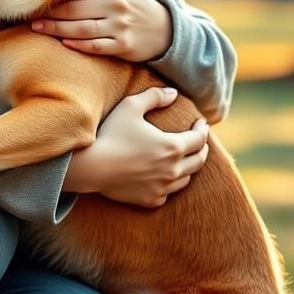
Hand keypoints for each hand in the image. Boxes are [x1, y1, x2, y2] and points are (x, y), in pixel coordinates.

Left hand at [31, 0, 172, 61]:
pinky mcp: (124, 45)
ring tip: (36, 28)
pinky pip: (97, 46)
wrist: (163, 29)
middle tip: (27, 16)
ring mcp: (121, 25)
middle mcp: (117, 3)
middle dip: (50, 13)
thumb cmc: (134, 0)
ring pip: (82, 29)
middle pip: (75, 9)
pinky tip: (64, 44)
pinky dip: (80, 45)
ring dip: (56, 30)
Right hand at [63, 87, 208, 207]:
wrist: (90, 166)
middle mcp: (173, 170)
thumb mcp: (131, 106)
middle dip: (202, 149)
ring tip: (185, 159)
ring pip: (186, 179)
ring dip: (189, 167)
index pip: (199, 139)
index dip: (202, 129)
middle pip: (199, 161)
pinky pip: (167, 193)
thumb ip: (154, 96)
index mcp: (172, 146)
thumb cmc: (110, 133)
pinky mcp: (150, 200)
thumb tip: (173, 93)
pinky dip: (170, 184)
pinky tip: (165, 178)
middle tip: (200, 141)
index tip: (201, 122)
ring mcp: (162, 188)